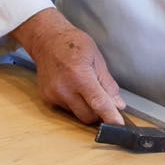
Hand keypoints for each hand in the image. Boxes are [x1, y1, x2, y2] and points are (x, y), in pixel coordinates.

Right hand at [11, 9, 124, 125]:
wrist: (46, 40)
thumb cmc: (73, 44)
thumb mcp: (97, 58)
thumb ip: (107, 84)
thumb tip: (118, 104)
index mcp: (79, 75)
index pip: (98, 103)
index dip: (110, 116)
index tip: (118, 125)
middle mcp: (64, 88)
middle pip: (88, 116)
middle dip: (98, 113)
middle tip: (102, 100)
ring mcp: (53, 94)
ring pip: (77, 113)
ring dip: (85, 107)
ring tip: (83, 87)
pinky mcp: (47, 97)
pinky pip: (66, 109)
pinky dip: (73, 103)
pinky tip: (71, 87)